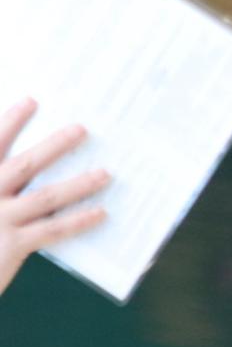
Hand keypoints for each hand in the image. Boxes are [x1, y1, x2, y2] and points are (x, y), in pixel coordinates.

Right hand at [0, 99, 109, 295]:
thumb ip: (3, 178)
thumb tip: (28, 167)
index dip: (9, 121)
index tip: (32, 100)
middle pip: (23, 165)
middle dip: (54, 145)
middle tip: (82, 129)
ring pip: (45, 197)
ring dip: (79, 183)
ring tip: (107, 173)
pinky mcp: (11, 246)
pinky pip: (52, 230)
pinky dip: (78, 220)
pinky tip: (101, 213)